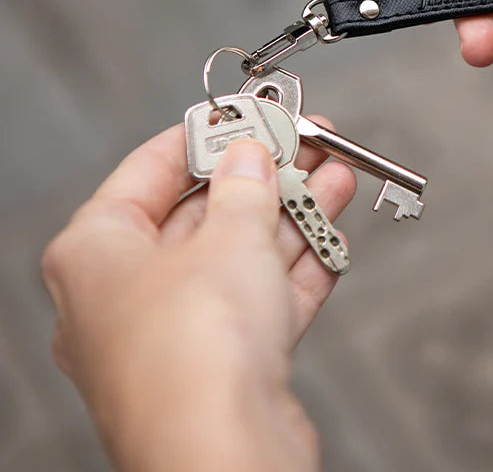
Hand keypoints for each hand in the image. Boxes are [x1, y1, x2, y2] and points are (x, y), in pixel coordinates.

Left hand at [42, 123, 355, 471]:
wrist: (226, 456)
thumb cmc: (195, 352)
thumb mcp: (228, 234)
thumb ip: (246, 184)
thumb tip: (251, 154)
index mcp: (97, 252)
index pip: (151, 168)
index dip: (205, 134)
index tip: (244, 113)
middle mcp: (129, 293)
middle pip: (204, 211)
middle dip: (265, 174)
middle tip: (306, 140)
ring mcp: (179, 331)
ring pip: (242, 254)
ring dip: (294, 213)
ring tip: (337, 172)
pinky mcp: (224, 363)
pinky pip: (263, 297)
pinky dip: (299, 264)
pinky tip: (333, 229)